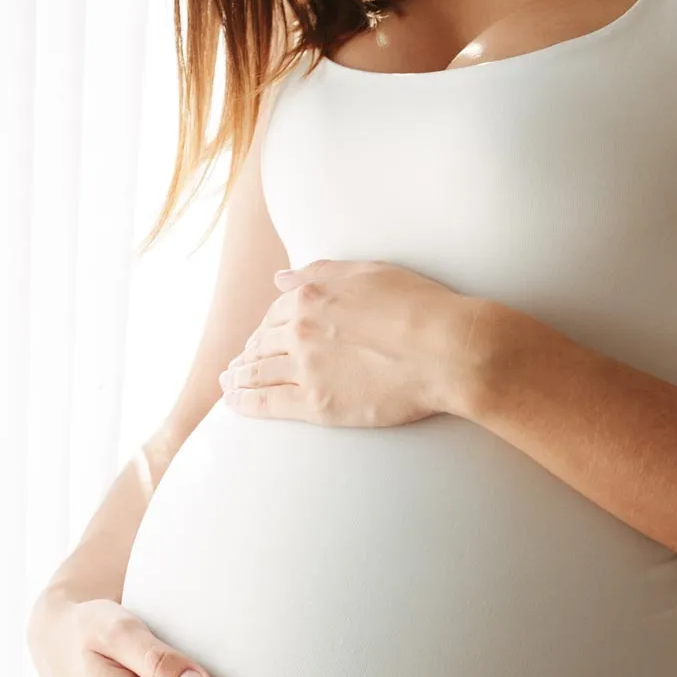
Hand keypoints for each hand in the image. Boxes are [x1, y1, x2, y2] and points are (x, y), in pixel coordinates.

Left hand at [219, 258, 480, 426]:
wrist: (447, 349)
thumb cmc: (420, 306)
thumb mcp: (370, 272)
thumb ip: (320, 273)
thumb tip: (280, 278)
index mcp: (311, 295)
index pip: (277, 311)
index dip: (268, 324)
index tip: (264, 334)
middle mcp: (300, 330)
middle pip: (262, 342)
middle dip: (249, 351)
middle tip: (240, 361)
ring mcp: (306, 369)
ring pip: (258, 372)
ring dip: (238, 376)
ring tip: (229, 382)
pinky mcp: (317, 404)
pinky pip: (267, 403)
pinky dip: (245, 402)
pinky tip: (233, 402)